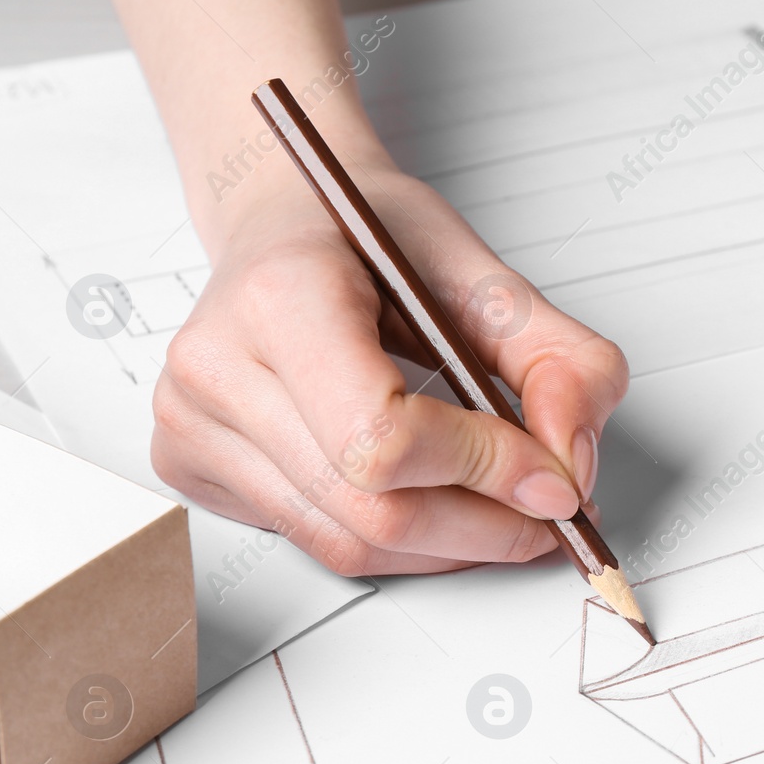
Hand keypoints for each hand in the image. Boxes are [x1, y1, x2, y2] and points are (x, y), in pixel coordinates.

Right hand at [151, 163, 628, 574]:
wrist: (282, 219)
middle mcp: (217, 365)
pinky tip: (435, 497)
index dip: (483, 470)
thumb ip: (556, 358)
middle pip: (371, 510)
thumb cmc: (365, 233)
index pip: (383, 437)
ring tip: (508, 510)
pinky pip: (317, 541)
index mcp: (280, 296)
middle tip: (553, 513)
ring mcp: (192, 424)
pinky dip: (398, 540)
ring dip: (452, 545)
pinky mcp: (191, 467)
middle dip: (486, 528)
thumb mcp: (481, 268)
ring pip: (348, 544)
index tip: (551, 476)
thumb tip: (571, 464)